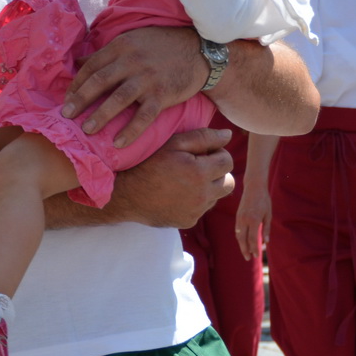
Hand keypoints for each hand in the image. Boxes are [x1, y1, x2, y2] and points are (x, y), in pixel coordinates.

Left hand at [62, 26, 201, 146]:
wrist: (200, 50)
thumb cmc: (163, 45)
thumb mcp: (133, 40)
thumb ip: (108, 52)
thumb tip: (78, 62)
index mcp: (122, 46)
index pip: (92, 66)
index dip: (77, 84)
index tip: (67, 99)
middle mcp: (132, 60)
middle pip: (100, 82)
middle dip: (80, 100)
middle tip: (66, 116)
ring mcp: (148, 78)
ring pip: (118, 99)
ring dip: (100, 116)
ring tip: (86, 130)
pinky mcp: (163, 94)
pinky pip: (144, 115)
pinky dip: (131, 130)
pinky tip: (119, 142)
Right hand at [103, 127, 233, 228]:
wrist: (126, 194)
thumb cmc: (148, 163)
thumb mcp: (173, 143)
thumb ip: (203, 137)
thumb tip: (229, 134)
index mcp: (199, 173)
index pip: (227, 161)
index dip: (218, 153)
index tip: (204, 152)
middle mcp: (202, 195)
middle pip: (229, 182)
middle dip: (219, 173)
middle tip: (200, 166)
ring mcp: (195, 211)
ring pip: (216, 197)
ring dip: (208, 187)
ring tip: (187, 179)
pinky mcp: (188, 221)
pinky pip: (201, 209)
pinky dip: (196, 200)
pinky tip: (178, 192)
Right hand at [234, 181, 270, 260]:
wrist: (254, 187)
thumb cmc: (264, 200)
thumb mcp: (268, 215)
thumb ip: (266, 229)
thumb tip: (266, 242)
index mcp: (254, 220)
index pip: (252, 239)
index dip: (254, 249)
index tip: (256, 256)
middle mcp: (244, 220)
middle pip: (243, 239)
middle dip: (245, 250)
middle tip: (248, 258)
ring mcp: (239, 217)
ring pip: (238, 235)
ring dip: (241, 245)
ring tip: (245, 252)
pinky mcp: (237, 215)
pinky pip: (237, 229)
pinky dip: (239, 237)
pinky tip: (243, 241)